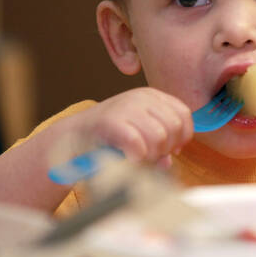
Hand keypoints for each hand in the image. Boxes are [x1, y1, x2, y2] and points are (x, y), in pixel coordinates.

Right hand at [70, 87, 193, 167]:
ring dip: (151, 155)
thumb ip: (159, 143)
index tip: (170, 150)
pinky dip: (137, 157)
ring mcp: (126, 106)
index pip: (183, 114)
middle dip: (166, 148)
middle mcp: (141, 97)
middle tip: (150, 155)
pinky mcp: (111, 121)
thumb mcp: (140, 133)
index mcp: (152, 96)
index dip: (182, 137)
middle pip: (174, 127)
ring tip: (138, 157)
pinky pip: (138, 144)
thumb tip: (168, 160)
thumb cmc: (110, 138)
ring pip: (160, 136)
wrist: (72, 137)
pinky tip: (129, 158)